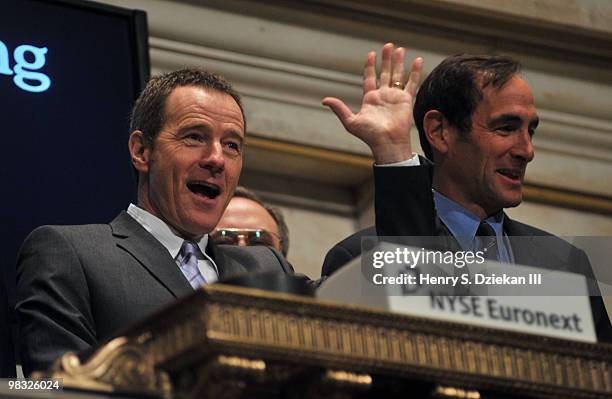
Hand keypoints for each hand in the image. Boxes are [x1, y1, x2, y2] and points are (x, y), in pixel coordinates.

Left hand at [322, 43, 422, 163]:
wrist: (387, 143)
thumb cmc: (369, 135)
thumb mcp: (351, 121)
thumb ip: (339, 109)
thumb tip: (324, 100)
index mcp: (370, 99)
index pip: (369, 78)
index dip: (370, 66)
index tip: (371, 54)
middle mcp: (383, 96)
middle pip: (385, 73)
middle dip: (386, 59)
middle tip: (388, 45)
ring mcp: (395, 97)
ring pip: (397, 75)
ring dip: (399, 62)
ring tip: (400, 49)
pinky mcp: (406, 100)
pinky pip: (411, 83)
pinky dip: (415, 72)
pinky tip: (417, 60)